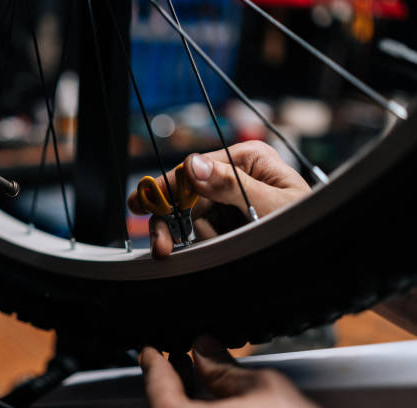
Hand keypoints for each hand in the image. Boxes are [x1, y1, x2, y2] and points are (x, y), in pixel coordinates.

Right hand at [127, 141, 310, 257]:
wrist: (327, 259)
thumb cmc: (312, 224)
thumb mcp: (273, 206)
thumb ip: (232, 185)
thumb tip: (194, 166)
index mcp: (248, 159)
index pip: (196, 168)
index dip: (167, 188)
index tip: (140, 204)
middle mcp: (237, 175)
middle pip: (189, 194)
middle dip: (173, 221)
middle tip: (161, 248)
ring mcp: (233, 200)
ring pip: (195, 218)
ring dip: (201, 239)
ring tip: (223, 249)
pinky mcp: (233, 222)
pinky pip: (206, 232)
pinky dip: (208, 245)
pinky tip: (223, 250)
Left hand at [140, 336, 317, 407]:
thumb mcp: (265, 389)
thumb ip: (224, 367)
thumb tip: (204, 348)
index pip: (156, 386)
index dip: (152, 362)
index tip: (149, 350)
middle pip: (162, 406)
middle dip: (169, 380)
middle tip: (174, 358)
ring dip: (183, 399)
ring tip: (195, 375)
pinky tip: (212, 403)